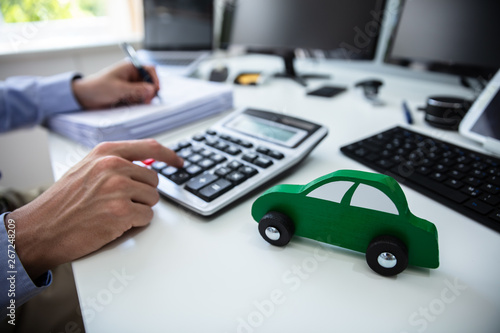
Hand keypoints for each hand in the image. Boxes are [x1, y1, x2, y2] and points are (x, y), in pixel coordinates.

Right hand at [6, 139, 182, 279]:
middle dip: (143, 193)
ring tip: (114, 212)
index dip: (169, 155)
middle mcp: (114, 167)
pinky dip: (135, 223)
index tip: (179, 162)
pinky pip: (147, 217)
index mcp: (106, 153)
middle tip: (120, 202)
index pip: (150, 147)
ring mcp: (118, 189)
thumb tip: (144, 165)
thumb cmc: (63, 201)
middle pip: (153, 180)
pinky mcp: (122, 212)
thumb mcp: (86, 168)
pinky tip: (114, 223)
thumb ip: (114, 162)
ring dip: (139, 209)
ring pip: (152, 199)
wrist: (42, 228)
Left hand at [71, 61, 159, 108]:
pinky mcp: (129, 95)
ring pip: (145, 92)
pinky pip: (139, 99)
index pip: (149, 70)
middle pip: (150, 82)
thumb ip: (137, 89)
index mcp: (130, 68)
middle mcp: (132, 76)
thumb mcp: (119, 88)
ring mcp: (131, 86)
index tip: (155, 89)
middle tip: (146, 100)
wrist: (85, 97)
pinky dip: (138, 103)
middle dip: (149, 92)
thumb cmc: (98, 87)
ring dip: (143, 98)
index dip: (154, 79)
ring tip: (133, 102)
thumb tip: (152, 89)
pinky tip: (129, 104)